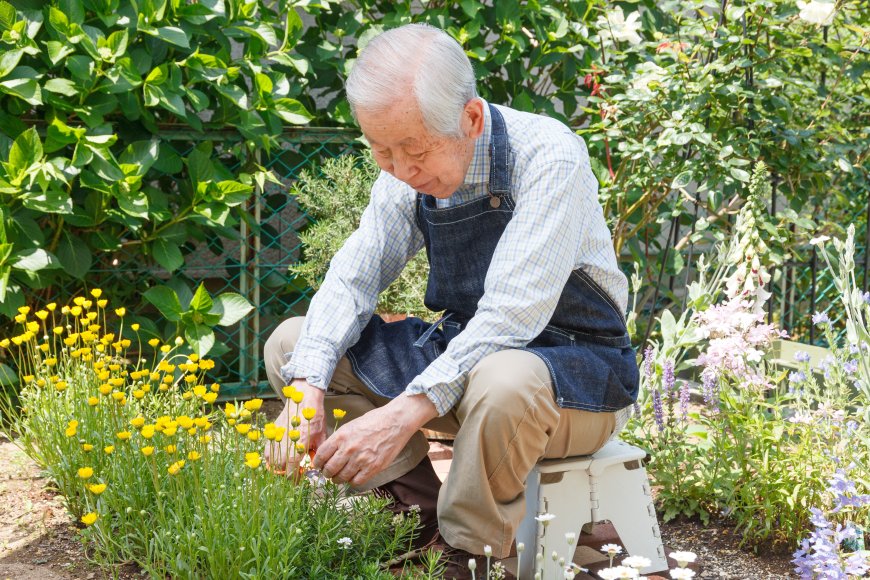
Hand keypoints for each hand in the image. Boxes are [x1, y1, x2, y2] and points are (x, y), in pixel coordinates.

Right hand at [263, 380, 325, 473]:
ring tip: (286, 466)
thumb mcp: (321, 436)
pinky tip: (279, 456)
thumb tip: (314, 466)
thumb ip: (317, 453)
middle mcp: (285, 441)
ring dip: (277, 466)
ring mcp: (276, 436)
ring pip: (270, 460)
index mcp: (299, 442)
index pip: (290, 467)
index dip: (293, 477)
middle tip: (293, 472)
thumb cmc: (314, 417)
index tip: (297, 480)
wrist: (304, 398)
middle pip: (279, 466)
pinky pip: (266, 451)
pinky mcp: (272, 433)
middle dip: (286, 473)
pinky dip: (271, 457)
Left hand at [313, 393, 436, 486]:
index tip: (319, 466)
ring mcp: (361, 459)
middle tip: (329, 473)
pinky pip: (356, 481)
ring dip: (338, 479)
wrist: (395, 422)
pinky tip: (353, 477)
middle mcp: (349, 449)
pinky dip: (352, 481)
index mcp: (341, 436)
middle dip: (327, 473)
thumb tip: (328, 453)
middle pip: (329, 469)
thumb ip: (339, 440)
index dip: (318, 464)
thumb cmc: (374, 421)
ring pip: (341, 477)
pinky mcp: (373, 467)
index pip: (321, 456)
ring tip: (340, 477)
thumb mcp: (351, 426)